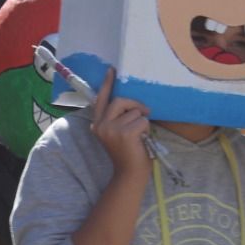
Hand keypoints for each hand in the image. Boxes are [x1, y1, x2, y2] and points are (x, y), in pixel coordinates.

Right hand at [89, 66, 151, 182]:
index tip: (112, 70)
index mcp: (97, 124)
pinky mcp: (124, 133)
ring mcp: (111, 129)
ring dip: (142, 121)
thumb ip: (117, 119)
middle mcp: (100, 125)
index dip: (107, 84)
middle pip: (120, 100)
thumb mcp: (116, 133)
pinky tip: (142, 140)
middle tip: (144, 112)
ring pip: (134, 112)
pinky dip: (146, 129)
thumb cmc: (127, 153)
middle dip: (134, 105)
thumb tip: (128, 102)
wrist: (129, 174)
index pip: (101, 99)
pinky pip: (142, 121)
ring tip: (139, 136)